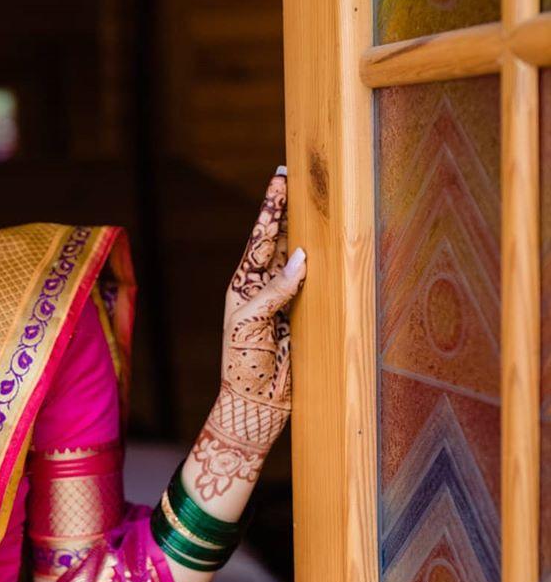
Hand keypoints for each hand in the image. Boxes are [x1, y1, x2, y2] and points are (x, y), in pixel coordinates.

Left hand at [191, 169, 305, 499]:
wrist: (257, 405)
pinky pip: (319, 286)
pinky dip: (328, 266)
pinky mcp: (306, 318)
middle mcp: (266, 289)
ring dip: (311, 234)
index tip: (281, 176)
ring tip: (323, 203)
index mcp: (244, 286)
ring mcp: (288, 302)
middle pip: (282, 241)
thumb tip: (301, 256)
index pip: (261, 238)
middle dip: (291, 210)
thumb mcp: (249, 326)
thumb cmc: (243, 367)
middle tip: (302, 176)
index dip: (272, 208)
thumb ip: (274, 292)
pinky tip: (338, 249)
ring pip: (302, 260)